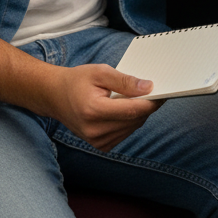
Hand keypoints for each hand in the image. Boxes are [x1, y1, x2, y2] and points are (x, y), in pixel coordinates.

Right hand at [47, 63, 163, 151]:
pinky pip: (125, 133)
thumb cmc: (77, 81)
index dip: (151, 101)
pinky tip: (126, 108)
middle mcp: (95, 131)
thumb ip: (125, 81)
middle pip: (135, 120)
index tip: (163, 91)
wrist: (55, 96)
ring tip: (138, 96)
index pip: (132, 110)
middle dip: (148, 105)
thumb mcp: (101, 72)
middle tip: (154, 90)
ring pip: (132, 127)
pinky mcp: (100, 145)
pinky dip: (131, 120)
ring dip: (140, 113)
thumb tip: (148, 87)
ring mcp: (97, 141)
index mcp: (93, 111)